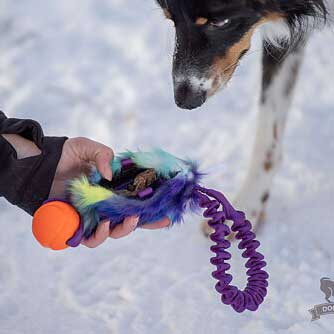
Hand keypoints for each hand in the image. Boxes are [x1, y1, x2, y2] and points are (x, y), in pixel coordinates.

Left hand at [50, 137, 169, 247]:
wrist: (40, 164)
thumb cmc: (65, 155)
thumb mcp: (87, 147)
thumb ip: (103, 155)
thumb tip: (110, 176)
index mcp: (113, 189)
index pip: (136, 201)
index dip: (151, 209)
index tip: (167, 213)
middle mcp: (105, 204)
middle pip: (129, 220)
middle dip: (144, 222)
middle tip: (154, 218)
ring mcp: (92, 215)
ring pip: (113, 232)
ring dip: (123, 229)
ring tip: (127, 219)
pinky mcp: (76, 224)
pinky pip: (89, 237)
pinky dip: (98, 236)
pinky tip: (102, 225)